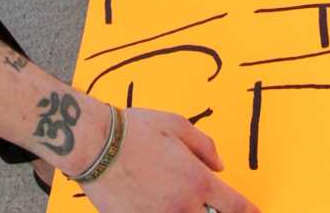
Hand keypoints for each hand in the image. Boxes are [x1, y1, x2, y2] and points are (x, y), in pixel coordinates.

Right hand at [80, 108, 261, 212]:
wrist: (94, 144)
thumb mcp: (177, 125)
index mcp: (197, 181)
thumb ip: (204, 146)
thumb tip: (219, 165)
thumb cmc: (135, 130)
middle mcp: (182, 206)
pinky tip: (156, 202)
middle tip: (212, 204)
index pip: (236, 207)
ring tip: (181, 201)